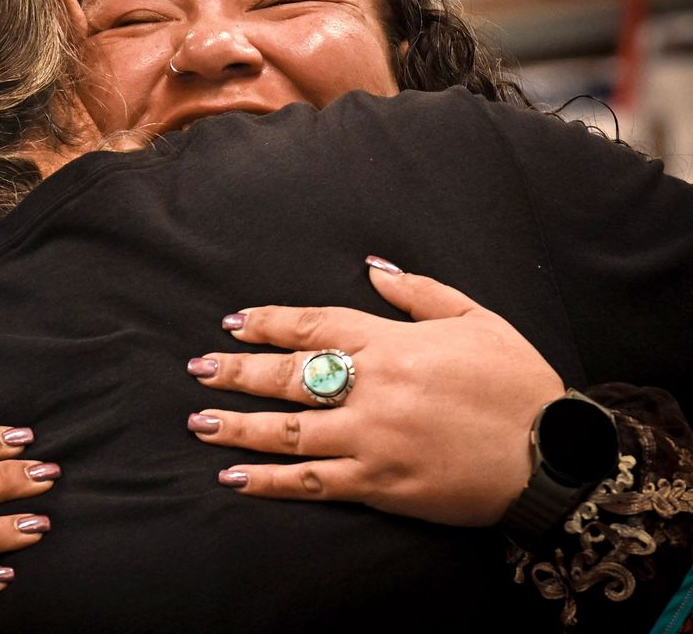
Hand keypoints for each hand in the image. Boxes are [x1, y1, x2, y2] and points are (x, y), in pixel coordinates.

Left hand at [187, 259, 564, 525]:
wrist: (554, 456)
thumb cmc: (517, 382)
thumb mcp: (475, 318)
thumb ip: (417, 292)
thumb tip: (371, 268)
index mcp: (391, 344)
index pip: (312, 326)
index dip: (266, 324)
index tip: (232, 324)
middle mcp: (371, 388)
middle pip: (288, 376)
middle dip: (236, 372)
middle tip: (197, 370)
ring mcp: (371, 438)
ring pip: (288, 430)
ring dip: (238, 426)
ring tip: (199, 421)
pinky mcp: (378, 483)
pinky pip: (313, 481)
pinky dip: (270, 481)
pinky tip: (235, 478)